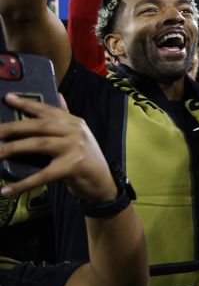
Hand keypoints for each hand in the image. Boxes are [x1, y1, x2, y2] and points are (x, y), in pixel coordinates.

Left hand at [0, 93, 115, 202]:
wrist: (102, 182)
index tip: (8, 98)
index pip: (48, 110)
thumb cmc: (85, 158)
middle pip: (39, 125)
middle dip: (12, 128)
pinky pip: (43, 175)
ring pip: (39, 144)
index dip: (27, 104)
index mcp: (74, 122)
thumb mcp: (78, 135)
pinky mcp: (73, 166)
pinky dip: (23, 184)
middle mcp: (75, 131)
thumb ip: (66, 117)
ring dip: (12, 149)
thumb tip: (57, 95)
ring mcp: (75, 148)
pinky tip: (6, 190)